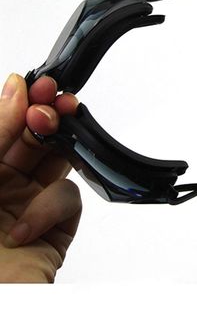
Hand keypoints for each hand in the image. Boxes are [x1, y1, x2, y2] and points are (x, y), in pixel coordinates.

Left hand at [0, 73, 80, 282]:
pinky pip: (69, 200)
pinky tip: (23, 228)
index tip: (34, 85)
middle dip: (46, 117)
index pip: (3, 127)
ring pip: (57, 163)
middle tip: (53, 105)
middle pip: (33, 140)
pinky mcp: (54, 231)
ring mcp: (27, 208)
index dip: (20, 103)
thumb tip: (14, 91)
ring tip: (50, 140)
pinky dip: (51, 209)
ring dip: (59, 150)